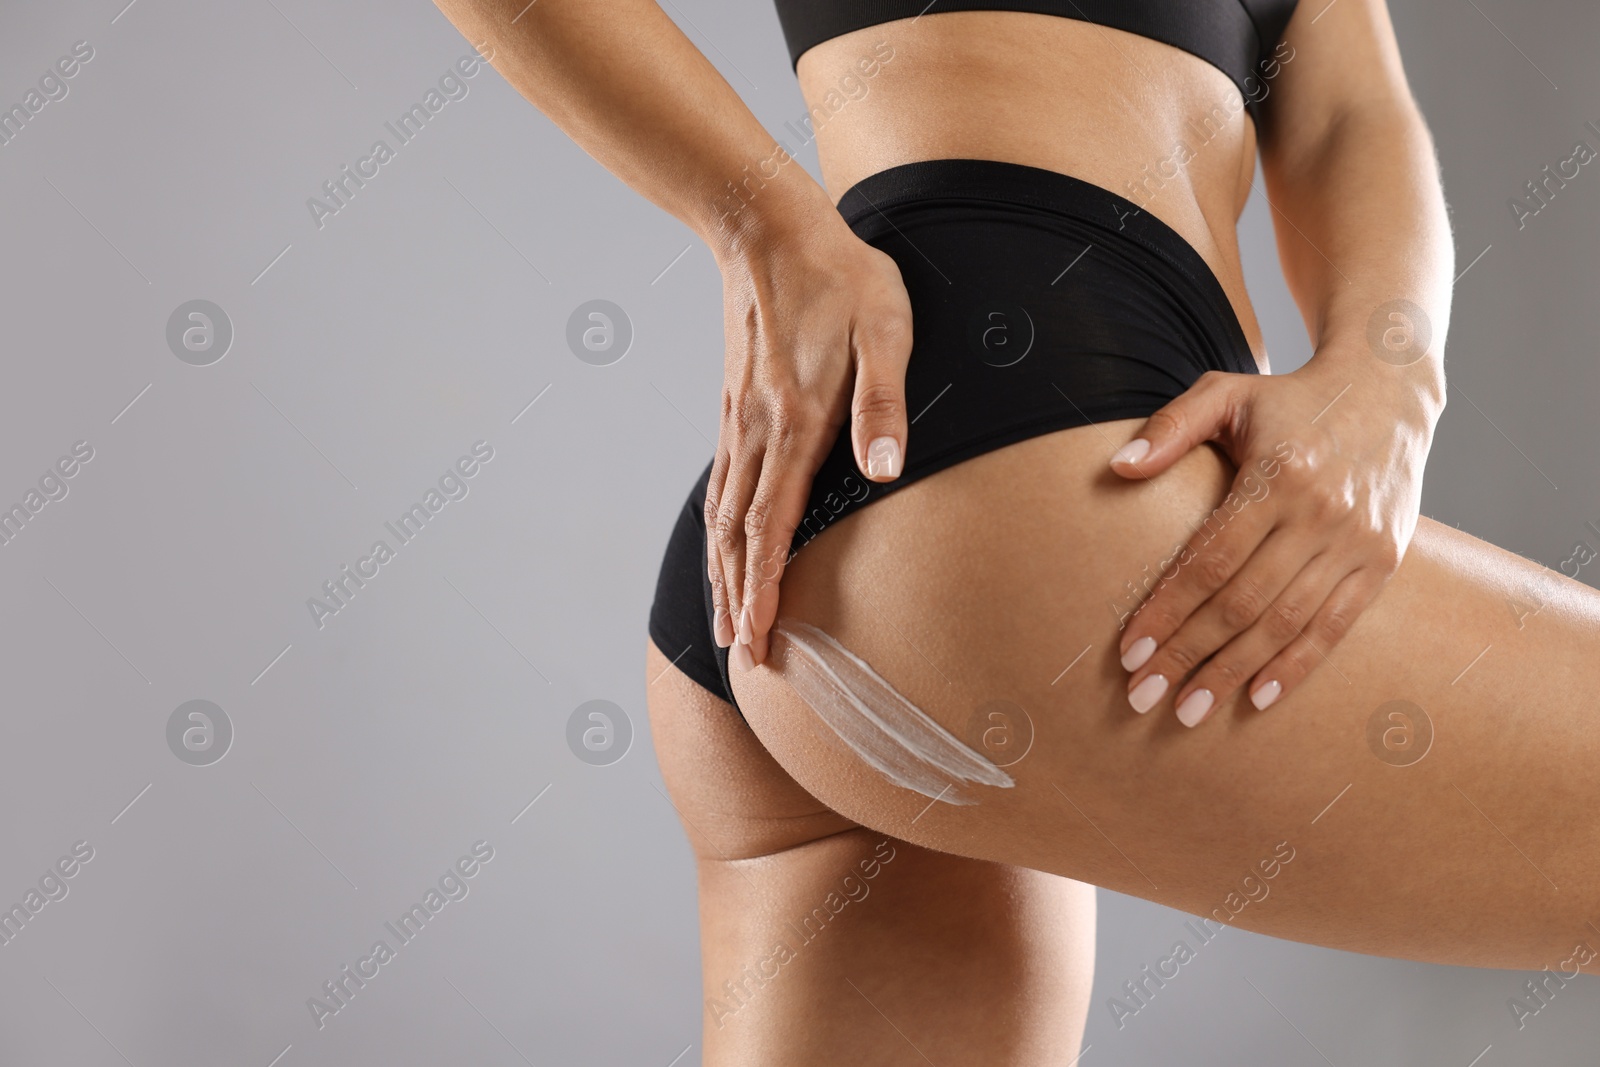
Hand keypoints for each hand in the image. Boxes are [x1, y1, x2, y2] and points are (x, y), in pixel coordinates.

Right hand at [705, 211, 914, 670]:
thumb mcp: (884, 330)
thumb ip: (884, 404)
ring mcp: (740, 421)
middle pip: (739, 534)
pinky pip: (721, 484)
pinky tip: (720, 545)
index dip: (767, 588)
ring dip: (723, 572)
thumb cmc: (841, 278)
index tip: (759, 639)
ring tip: (724, 620)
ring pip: (723, 514)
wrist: (769, 229)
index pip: (773, 525)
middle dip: (740, 598)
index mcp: (795, 423)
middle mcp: (758, 432)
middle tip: (739, 654)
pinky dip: (717, 530)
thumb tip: (887, 474)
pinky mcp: (736, 407)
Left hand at [1109, 358, 1437, 725]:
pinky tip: (1256, 698)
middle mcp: (1321, 512)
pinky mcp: (1383, 560)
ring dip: (1233, 673)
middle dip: (1187, 654)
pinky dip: (1295, 666)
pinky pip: (1335, 626)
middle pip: (1241, 602)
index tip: (1129, 651)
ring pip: (1285, 623)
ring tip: (1188, 711)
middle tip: (1143, 697)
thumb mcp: (1226, 393)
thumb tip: (1118, 468)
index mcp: (1277, 474)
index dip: (1166, 609)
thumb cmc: (1289, 399)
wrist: (1389, 390)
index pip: (1209, 559)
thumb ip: (1170, 428)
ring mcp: (1357, 541)